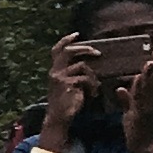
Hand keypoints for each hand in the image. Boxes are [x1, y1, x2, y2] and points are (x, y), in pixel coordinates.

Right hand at [47, 32, 101, 146]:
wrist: (59, 117)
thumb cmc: (66, 102)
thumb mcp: (67, 84)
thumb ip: (73, 73)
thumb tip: (91, 64)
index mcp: (55, 70)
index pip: (57, 50)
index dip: (66, 40)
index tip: (77, 34)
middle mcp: (54, 71)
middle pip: (68, 51)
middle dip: (84, 49)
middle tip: (98, 53)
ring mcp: (60, 77)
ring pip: (82, 65)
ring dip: (93, 75)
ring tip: (95, 86)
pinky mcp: (67, 84)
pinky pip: (85, 78)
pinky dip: (92, 85)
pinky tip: (93, 94)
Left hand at [128, 37, 152, 152]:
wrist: (142, 144)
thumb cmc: (137, 127)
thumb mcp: (131, 109)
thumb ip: (129, 96)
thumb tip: (127, 83)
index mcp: (149, 99)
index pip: (151, 81)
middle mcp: (151, 101)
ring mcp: (147, 107)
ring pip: (148, 89)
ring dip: (148, 76)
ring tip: (149, 63)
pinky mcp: (140, 115)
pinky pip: (138, 102)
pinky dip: (136, 92)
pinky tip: (133, 83)